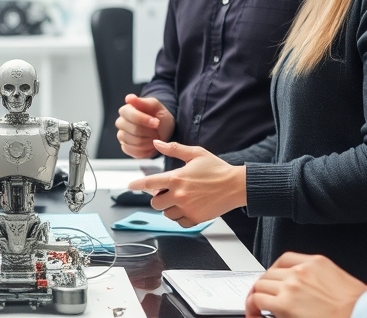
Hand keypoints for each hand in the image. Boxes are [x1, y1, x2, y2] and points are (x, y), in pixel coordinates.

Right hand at [114, 95, 174, 158]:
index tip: (156, 122)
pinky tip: (151, 145)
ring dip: (149, 141)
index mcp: (126, 110)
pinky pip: (134, 152)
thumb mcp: (155, 106)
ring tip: (156, 138)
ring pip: (134, 142)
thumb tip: (129, 98)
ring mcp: (122, 136)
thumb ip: (143, 102)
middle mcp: (121, 123)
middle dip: (149, 132)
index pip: (130, 115)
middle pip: (133, 130)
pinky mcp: (126, 148)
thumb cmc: (159, 116)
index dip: (144, 120)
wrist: (163, 129)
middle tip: (157, 131)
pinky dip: (146, 150)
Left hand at [126, 141, 242, 225]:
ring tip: (180, 199)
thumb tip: (157, 142)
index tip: (130, 186)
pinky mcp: (196, 219)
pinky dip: (180, 217)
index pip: (149, 183)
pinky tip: (187, 207)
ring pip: (166, 214)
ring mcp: (187, 208)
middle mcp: (179, 195)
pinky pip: (179, 222)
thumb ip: (174, 149)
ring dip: (169, 208)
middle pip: (155, 203)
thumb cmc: (217, 168)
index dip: (137, 185)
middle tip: (168, 191)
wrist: (236, 185)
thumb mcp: (195, 154)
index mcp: (176, 178)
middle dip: (159, 197)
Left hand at [244, 253, 365, 317]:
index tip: (273, 281)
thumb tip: (312, 288)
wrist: (361, 315)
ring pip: (260, 286)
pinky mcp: (284, 304)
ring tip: (257, 310)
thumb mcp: (342, 281)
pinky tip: (255, 316)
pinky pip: (257, 301)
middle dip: (265, 287)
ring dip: (257, 297)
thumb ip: (322, 278)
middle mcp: (301, 271)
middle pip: (269, 273)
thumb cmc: (357, 306)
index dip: (275, 272)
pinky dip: (252, 309)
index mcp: (316, 262)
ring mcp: (291, 286)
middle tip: (264, 299)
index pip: (285, 259)